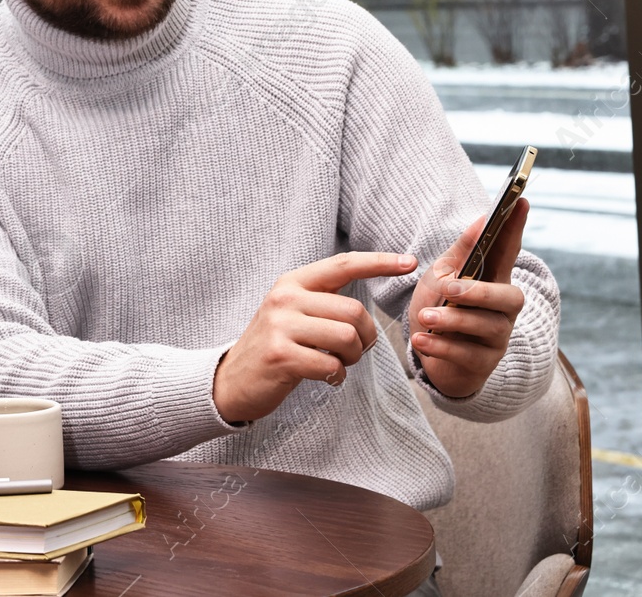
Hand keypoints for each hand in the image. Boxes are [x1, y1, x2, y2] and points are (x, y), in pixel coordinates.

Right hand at [213, 251, 417, 422]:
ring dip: (351, 358)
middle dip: (365, 338)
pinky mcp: (281, 356)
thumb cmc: (275, 346)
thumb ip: (323, 302)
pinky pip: (331, 365)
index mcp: (292, 283)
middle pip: (353, 311)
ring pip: (346, 338)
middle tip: (351, 352)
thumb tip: (365, 309)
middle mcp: (285, 298)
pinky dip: (336, 376)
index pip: (342, 265)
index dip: (379, 262)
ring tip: (336, 363)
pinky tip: (324, 377)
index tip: (410, 262)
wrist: (231, 380)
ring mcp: (280, 326)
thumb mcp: (292, 313)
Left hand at [408, 199, 528, 397]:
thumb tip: (481, 219)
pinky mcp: (483, 363)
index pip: (508, 252)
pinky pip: (467, 354)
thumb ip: (461, 253)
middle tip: (449, 289)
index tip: (521, 201)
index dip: (515, 228)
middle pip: (509, 297)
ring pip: (486, 327)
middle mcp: (502, 310)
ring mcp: (496, 338)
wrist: (430, 358)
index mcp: (492, 281)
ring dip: (452, 320)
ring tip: (425, 317)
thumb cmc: (439, 310)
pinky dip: (441, 346)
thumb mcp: (441, 277)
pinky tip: (420, 339)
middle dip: (479, 292)